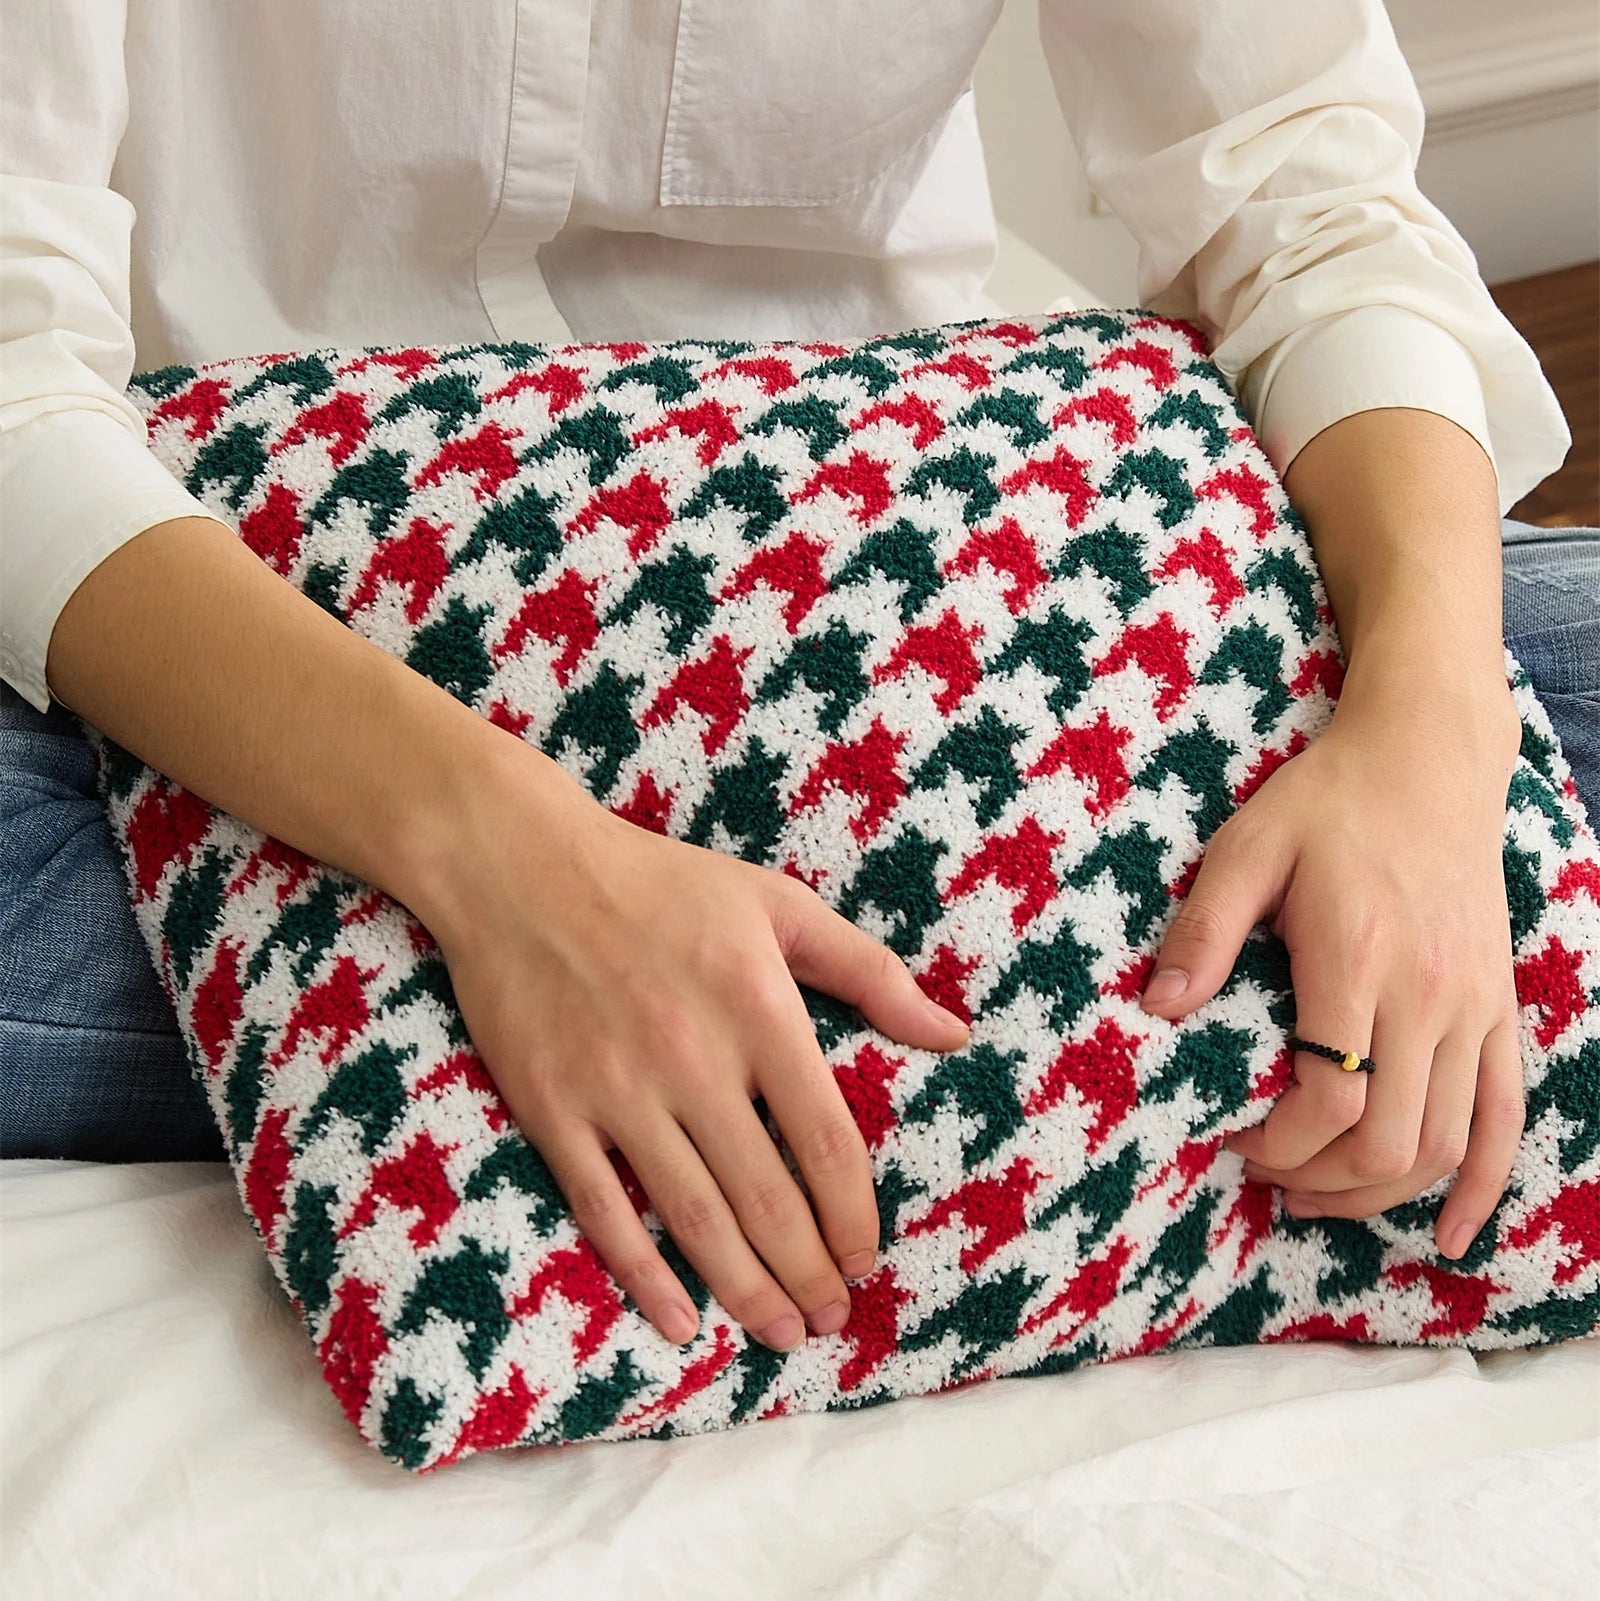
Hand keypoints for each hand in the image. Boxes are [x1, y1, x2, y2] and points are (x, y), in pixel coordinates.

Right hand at [404, 740, 969, 1351]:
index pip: (827, 1144)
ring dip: (745, 1292)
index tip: (866, 1261)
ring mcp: (619, 1092)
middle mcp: (695, 1061)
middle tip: (831, 1321)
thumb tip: (953, 1034)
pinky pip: (604, 1213)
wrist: (522, 868)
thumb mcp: (779, 904)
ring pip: (695, 1220)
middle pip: (767, 1200)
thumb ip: (871, 973)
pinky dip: (642, 1277)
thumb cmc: (663, 883)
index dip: (854, 1218)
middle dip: (809, 1276)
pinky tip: (677, 1321)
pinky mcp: (554, 1110)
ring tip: (781, 1335)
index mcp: (760, 1011)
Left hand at [1138, 677, 1524, 1259]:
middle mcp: (1429, 994)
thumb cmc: (1325, 803)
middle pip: (1393, 1139)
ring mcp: (1475, 1007)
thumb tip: (1159, 1010)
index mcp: (1358, 958)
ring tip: (1318, 1199)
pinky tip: (1450, 1235)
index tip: (1232, 1137)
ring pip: (1448, 1142)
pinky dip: (1484, 1185)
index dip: (1280, 1142)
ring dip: (1382, 1192)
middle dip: (1321, 1178)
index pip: (1330, 1097)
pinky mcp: (1499, 1008)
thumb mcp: (1246, 849)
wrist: (1427, 760)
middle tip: (1262, 1173)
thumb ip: (1204, 931)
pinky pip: (1506, 1115)